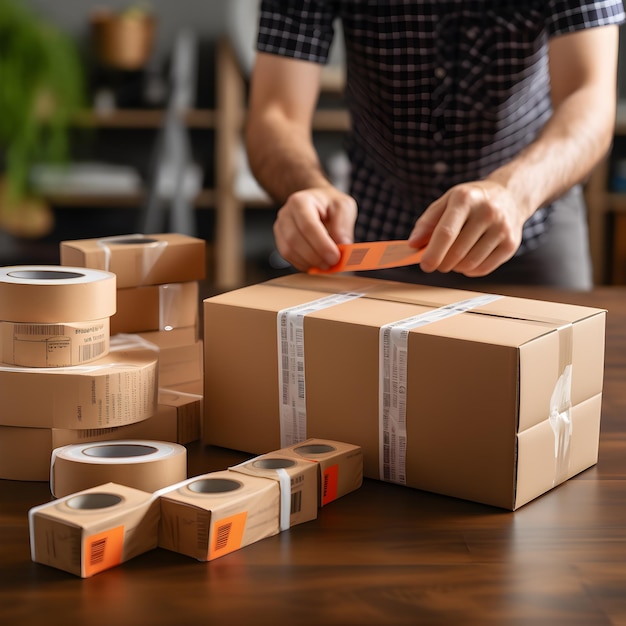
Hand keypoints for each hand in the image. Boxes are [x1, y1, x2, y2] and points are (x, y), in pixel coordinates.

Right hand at [273, 186, 357, 271]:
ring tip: (326, 263)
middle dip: (315, 256)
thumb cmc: (330, 204)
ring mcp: (280, 228)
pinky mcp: (280, 241)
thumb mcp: (344, 206)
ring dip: (309, 262)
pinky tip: (316, 263)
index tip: (335, 257)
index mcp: (301, 201)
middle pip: (294, 240)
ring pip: (289, 251)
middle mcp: (286, 213)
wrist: (318, 204)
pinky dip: (303, 264)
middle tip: (333, 263)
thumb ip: (343, 225)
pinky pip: (288, 257)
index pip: (307, 226)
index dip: (321, 245)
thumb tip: (342, 245)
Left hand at [408, 180, 529, 276]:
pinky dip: (470, 271)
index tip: (425, 266)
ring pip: (469, 264)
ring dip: (455, 267)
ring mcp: (502, 228)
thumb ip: (427, 222)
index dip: (433, 253)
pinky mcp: (511, 244)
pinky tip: (468, 259)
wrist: (510, 196)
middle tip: (438, 262)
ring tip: (454, 257)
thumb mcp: (447, 201)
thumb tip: (413, 244)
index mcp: (465, 199)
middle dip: (442, 263)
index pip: (446, 233)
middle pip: (457, 252)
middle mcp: (487, 212)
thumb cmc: (471, 202)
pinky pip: (483, 269)